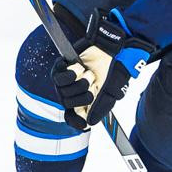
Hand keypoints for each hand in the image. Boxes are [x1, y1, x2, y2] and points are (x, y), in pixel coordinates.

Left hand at [51, 10, 159, 129]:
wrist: (111, 49)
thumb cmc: (113, 69)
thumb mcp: (112, 92)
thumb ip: (100, 108)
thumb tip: (88, 123)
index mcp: (86, 102)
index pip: (73, 119)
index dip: (75, 120)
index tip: (82, 121)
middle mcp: (74, 94)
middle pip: (68, 106)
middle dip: (85, 95)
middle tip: (94, 84)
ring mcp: (66, 82)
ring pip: (63, 93)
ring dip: (80, 82)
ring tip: (89, 74)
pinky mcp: (60, 69)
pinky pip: (58, 78)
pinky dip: (72, 73)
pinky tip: (80, 68)